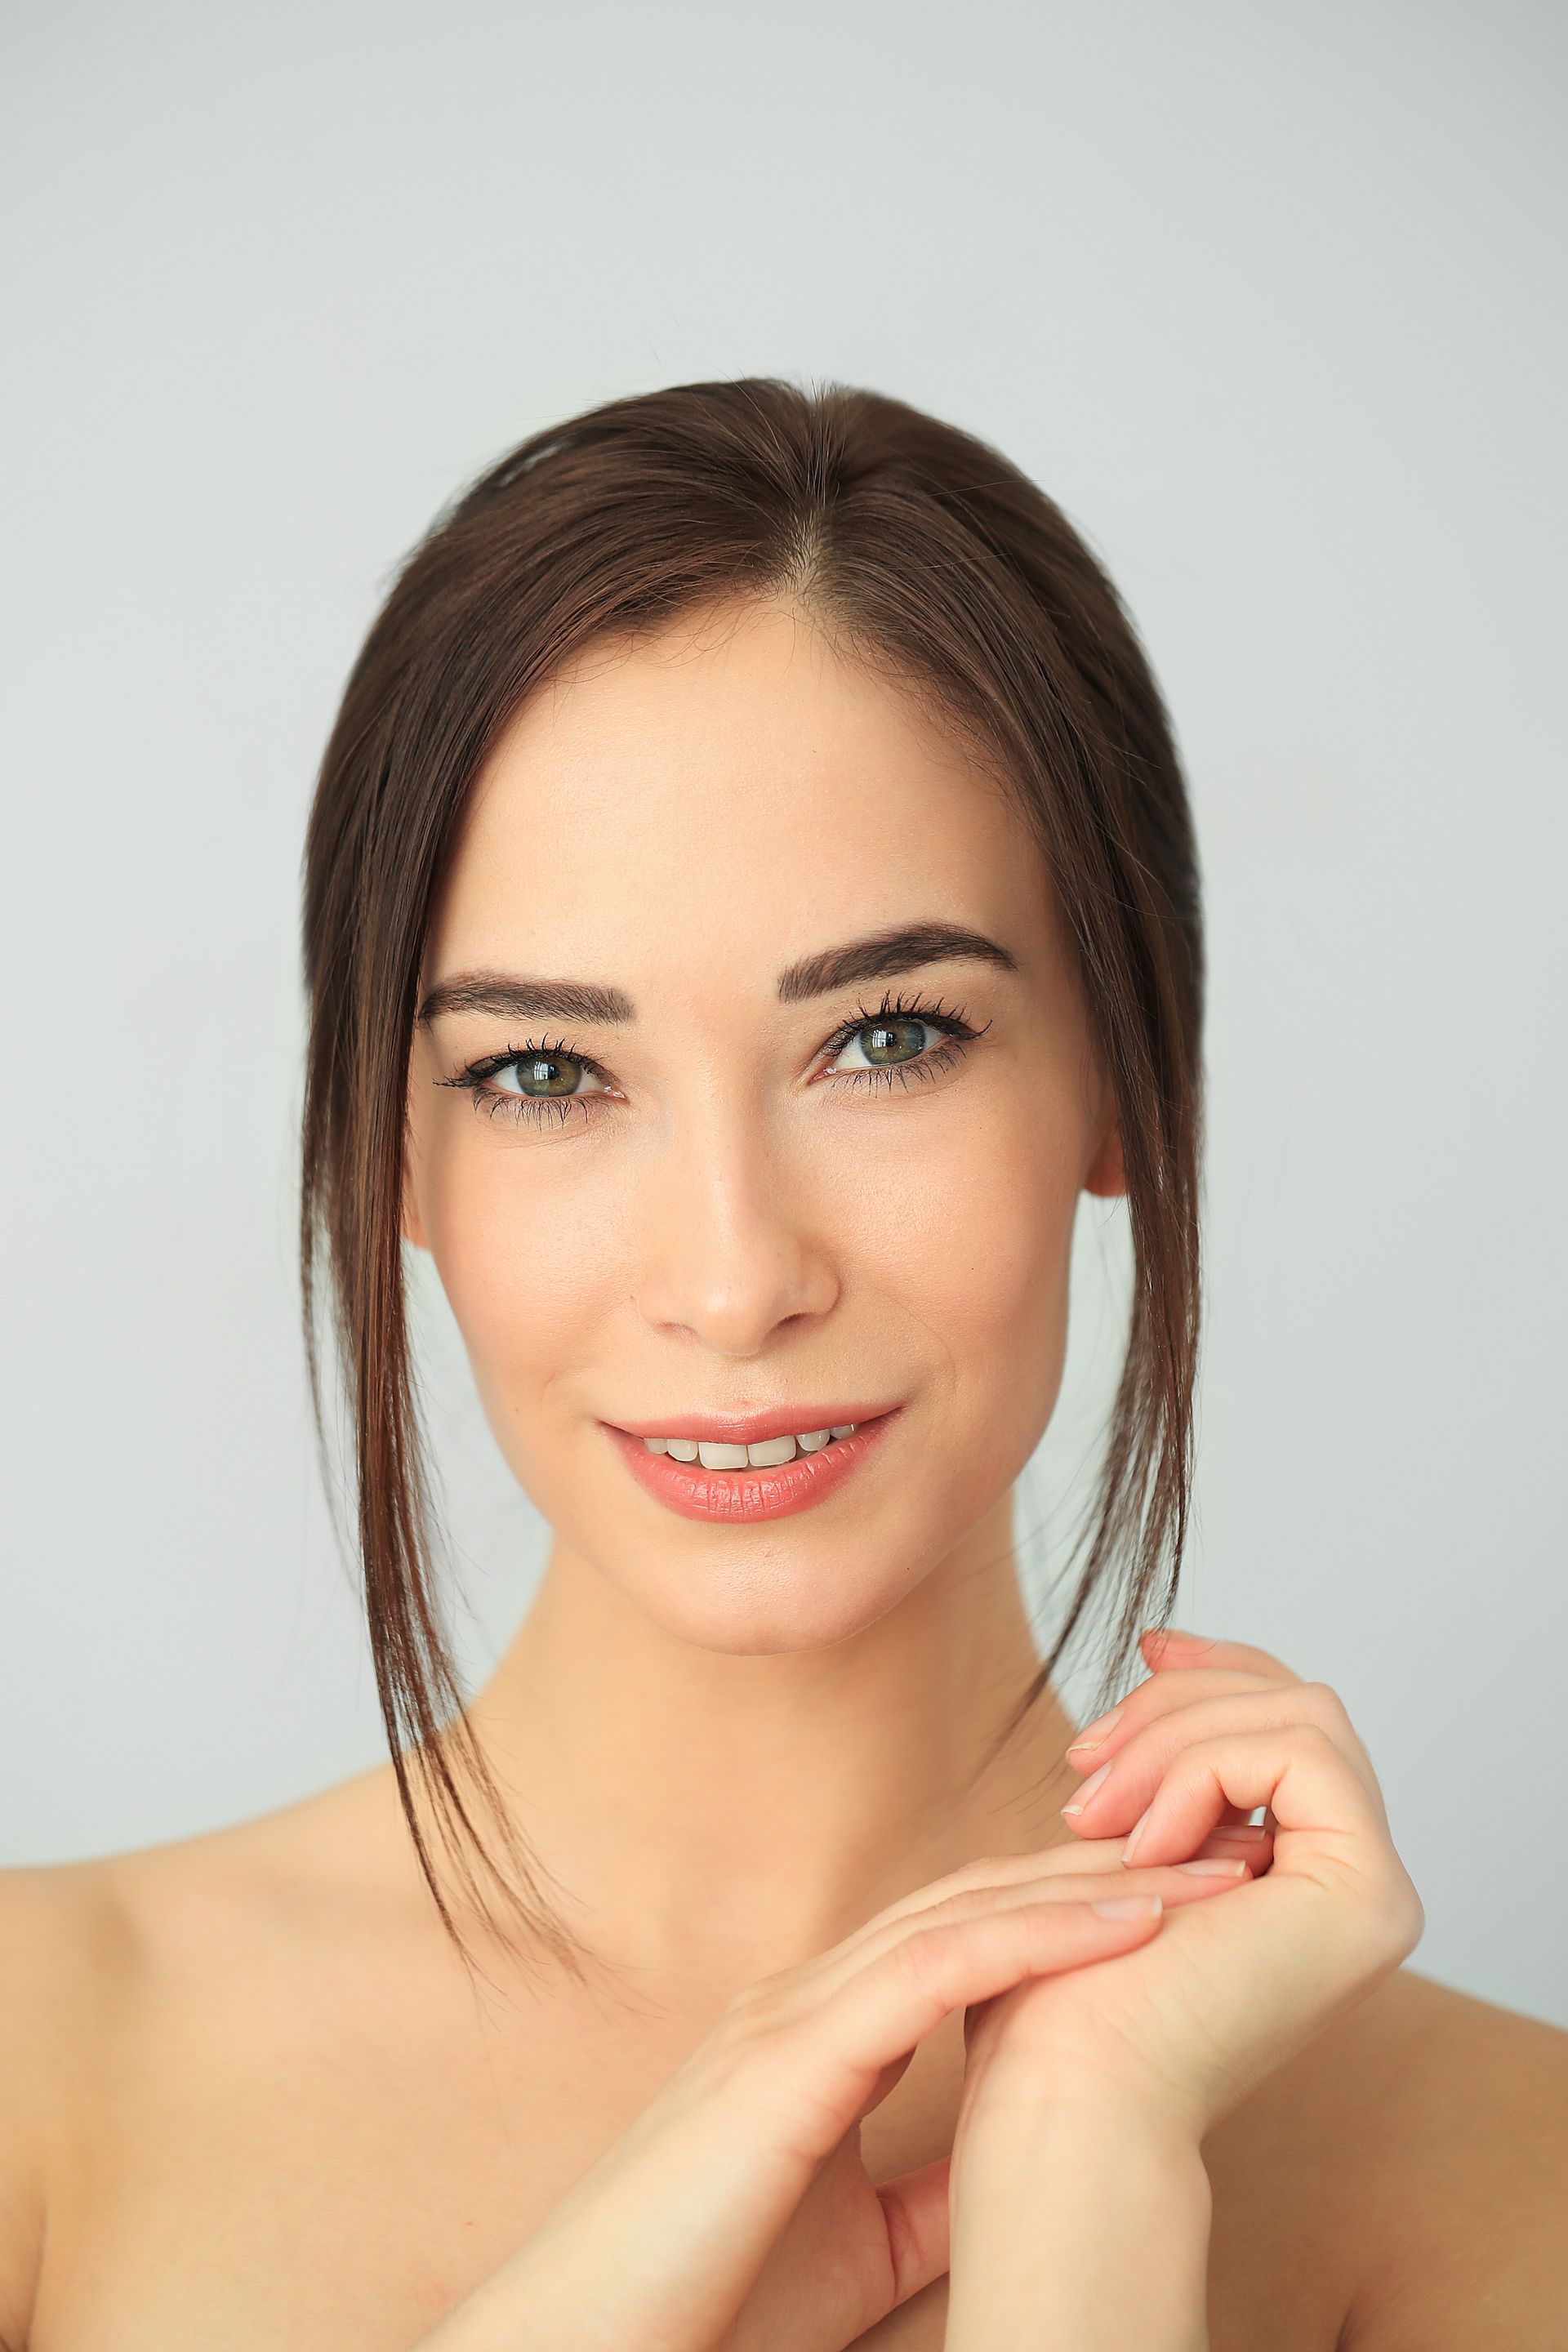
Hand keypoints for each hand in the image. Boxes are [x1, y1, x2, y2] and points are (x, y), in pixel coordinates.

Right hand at [415, 1841, 1252, 2351]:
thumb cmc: (710, 2298)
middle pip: (980, 1897)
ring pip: (969, 1910)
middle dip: (1101, 1866)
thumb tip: (1027, 2156)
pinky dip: (1040, 1936)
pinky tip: (1130, 1922)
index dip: (1072, 1912)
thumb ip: (933, 2180)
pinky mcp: (793, 2052)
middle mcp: (811, 1993)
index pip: (968, 1938)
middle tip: (1214, 1843)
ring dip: (1093, 1880)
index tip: (1176, 1902)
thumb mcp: (861, 2239)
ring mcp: (796, 2009)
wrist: (592, 2336)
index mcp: (823, 2030)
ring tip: (1205, 1862)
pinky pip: (938, 1968)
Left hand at [956, 1629, 1424, 2152]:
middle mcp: (1355, 1886)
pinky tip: (1141, 1846)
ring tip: (1096, 1815)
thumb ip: (1165, 1766)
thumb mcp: (1116, 1844)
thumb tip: (1166, 1654)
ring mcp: (1374, 1894)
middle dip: (1179, 1704)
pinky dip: (1202, 1771)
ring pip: (1301, 1712)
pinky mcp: (1369, 1895)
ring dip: (1177, 1737)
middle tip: (1085, 1760)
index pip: (1292, 1720)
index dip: (1222, 1670)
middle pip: (1299, 1702)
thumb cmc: (1063, 1997)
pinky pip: (1297, 1752)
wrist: (1066, 2095)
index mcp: (1304, 1878)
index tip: (1146, 1648)